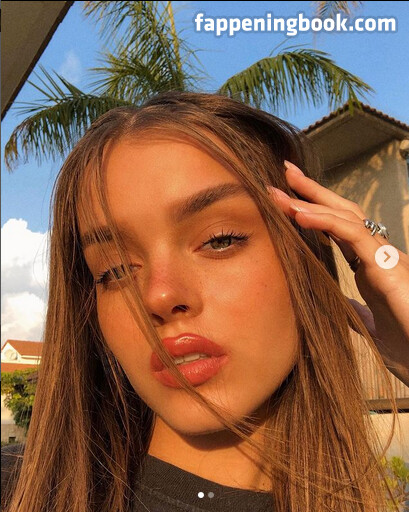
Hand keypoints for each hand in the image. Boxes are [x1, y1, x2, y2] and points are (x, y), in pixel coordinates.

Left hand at [268, 160, 408, 386]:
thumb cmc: (408, 344)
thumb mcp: (372, 325)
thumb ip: (356, 311)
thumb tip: (339, 303)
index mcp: (371, 266)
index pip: (339, 230)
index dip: (315, 212)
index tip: (288, 199)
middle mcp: (379, 254)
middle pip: (342, 213)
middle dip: (312, 191)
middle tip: (284, 172)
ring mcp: (386, 257)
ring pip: (347, 217)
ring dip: (311, 201)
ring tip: (279, 191)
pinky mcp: (389, 266)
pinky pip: (354, 235)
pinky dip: (326, 222)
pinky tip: (300, 215)